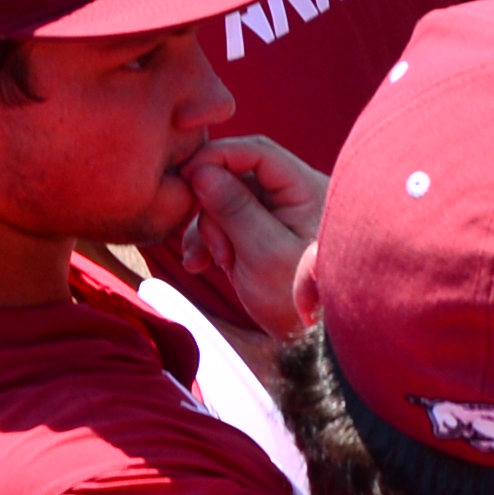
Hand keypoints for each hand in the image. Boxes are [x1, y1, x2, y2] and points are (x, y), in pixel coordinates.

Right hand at [176, 136, 327, 336]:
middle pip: (235, 176)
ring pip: (224, 200)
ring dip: (207, 229)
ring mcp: (276, 214)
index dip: (217, 156)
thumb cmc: (295, 299)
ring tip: (209, 263)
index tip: (185, 174)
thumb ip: (234, 208)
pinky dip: (210, 240)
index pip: (258, 152)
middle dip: (210, 208)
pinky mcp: (259, 233)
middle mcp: (293, 195)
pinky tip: (200, 265)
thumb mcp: (263, 253)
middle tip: (209, 247)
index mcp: (306, 189)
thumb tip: (201, 170)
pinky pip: (225, 222)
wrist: (309, 342)